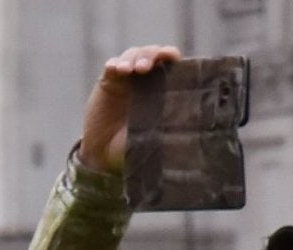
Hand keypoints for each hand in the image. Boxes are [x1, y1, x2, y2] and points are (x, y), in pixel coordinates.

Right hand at [81, 45, 181, 174]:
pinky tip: (113, 69)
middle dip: (149, 55)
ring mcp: (126, 77)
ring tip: (125, 69)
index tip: (169, 56)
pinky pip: (111, 66)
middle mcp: (145, 77)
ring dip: (130, 58)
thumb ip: (168, 122)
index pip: (170, 61)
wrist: (104, 153)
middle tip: (143, 68)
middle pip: (151, 53)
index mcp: (162, 85)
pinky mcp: (107, 81)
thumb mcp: (155, 133)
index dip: (170, 54)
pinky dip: (113, 64)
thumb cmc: (134, 144)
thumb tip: (189, 116)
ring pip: (132, 55)